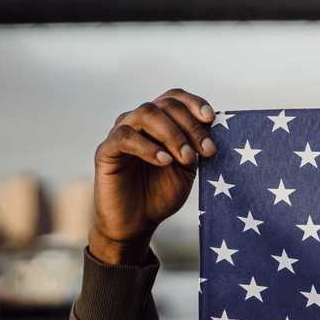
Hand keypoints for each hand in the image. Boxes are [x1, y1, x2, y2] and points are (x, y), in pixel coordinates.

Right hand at [89, 88, 216, 264]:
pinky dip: (148, 147)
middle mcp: (139, 121)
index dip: (194, 102)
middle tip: (206, 151)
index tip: (211, 119)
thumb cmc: (162, 193)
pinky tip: (164, 161)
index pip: (175, 98)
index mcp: (160, 122)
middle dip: (190, 126)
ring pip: (146, 114)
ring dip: (172, 134)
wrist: (138, 222)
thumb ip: (196, 147)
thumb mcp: (187, 168)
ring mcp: (121, 133)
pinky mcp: (106, 151)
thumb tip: (214, 128)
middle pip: (165, 105)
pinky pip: (125, 137)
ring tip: (186, 158)